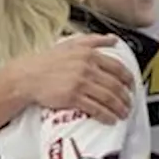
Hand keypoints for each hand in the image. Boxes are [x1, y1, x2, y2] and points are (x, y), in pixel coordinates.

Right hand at [9, 34, 135, 123]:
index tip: (132, 86)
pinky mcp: (72, 97)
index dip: (128, 79)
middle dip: (126, 97)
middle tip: (129, 103)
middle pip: (115, 85)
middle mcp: (87, 67)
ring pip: (108, 97)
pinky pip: (95, 108)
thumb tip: (113, 39)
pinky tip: (110, 119)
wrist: (27, 76)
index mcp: (89, 54)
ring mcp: (80, 83)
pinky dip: (106, 116)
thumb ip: (94, 40)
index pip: (117, 67)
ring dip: (119, 108)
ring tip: (123, 113)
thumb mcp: (71, 44)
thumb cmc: (47, 61)